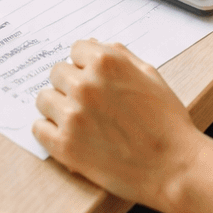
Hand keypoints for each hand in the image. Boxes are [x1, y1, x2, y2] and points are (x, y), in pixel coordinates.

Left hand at [32, 39, 205, 212]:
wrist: (174, 167)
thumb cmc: (167, 123)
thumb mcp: (151, 76)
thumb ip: (120, 56)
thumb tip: (95, 44)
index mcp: (107, 63)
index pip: (75, 49)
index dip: (85, 64)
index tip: (92, 78)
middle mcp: (85, 85)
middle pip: (57, 73)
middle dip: (70, 84)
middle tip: (89, 103)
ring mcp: (72, 116)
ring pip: (44, 99)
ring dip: (58, 106)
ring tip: (79, 121)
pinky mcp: (64, 146)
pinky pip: (38, 128)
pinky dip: (49, 131)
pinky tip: (68, 135)